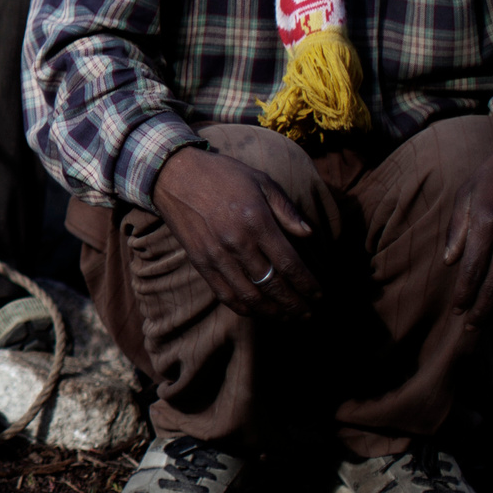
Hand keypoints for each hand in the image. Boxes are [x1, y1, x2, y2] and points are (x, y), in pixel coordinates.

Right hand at [153, 146, 322, 318]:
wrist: (172, 175)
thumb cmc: (222, 175)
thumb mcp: (261, 180)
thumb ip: (286, 209)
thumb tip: (309, 234)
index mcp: (257, 221)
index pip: (289, 264)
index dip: (307, 285)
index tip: (319, 295)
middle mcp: (237, 242)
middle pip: (273, 285)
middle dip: (294, 304)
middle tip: (308, 315)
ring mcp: (216, 255)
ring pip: (250, 296)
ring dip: (272, 312)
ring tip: (287, 317)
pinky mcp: (199, 262)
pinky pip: (224, 294)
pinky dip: (243, 308)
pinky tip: (257, 311)